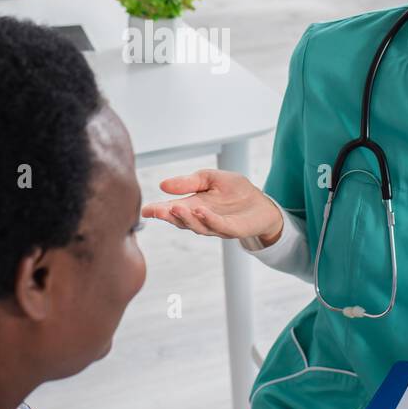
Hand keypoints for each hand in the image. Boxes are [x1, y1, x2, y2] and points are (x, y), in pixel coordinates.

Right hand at [142, 168, 283, 242]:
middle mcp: (201, 219)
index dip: (158, 211)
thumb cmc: (236, 191)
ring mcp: (216, 226)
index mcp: (193, 206)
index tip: (145, 210)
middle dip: (168, 216)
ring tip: (176, 207)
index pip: (171, 210)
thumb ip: (189, 182)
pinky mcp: (232, 229)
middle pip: (181, 221)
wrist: (262, 204)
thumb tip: (164, 185)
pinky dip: (209, 219)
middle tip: (158, 210)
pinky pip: (219, 226)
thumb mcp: (210, 178)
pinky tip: (201, 210)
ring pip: (197, 226)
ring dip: (186, 218)